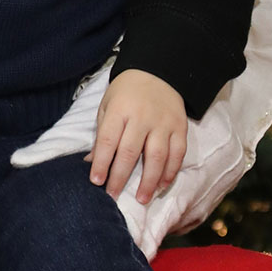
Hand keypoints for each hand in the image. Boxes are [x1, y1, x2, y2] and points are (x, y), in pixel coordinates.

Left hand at [90, 69, 187, 203]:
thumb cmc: (126, 93)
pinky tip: (162, 185)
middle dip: (120, 178)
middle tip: (113, 197)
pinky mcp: (180, 127)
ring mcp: (163, 123)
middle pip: (131, 152)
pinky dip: (170, 172)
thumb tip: (91, 162)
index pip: (108, 141)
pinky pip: (177, 153)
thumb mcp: (107, 106)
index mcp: (119, 110)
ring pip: (157, 156)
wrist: (158, 72)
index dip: (102, 163)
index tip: (96, 182)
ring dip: (149, 181)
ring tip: (142, 199)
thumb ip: (101, 134)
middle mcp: (142, 117)